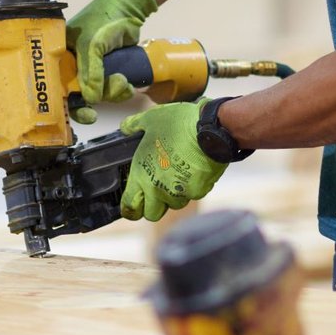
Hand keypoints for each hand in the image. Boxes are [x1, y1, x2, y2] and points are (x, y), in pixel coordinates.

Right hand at [64, 0, 156, 124]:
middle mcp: (73, 65)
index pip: (56, 84)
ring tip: (122, 82)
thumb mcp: (92, 46)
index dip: (63, 103)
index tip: (72, 114)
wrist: (128, 10)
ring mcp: (92, 70)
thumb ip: (90, 72)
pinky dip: (120, 91)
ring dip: (111, 94)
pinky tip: (127, 85)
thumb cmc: (102, 20)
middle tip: (94, 116)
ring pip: (98, 95)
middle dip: (90, 102)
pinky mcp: (109, 71)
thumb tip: (92, 100)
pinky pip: (112, 90)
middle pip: (77, 94)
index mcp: (60, 56)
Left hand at [119, 101, 225, 221]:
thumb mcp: (149, 120)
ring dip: (172, 196)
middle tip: (155, 190)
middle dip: (152, 206)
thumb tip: (125, 127)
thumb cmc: (177, 124)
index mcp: (141, 176)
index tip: (133, 204)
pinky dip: (191, 188)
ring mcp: (179, 193)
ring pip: (173, 205)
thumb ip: (133, 125)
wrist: (210, 129)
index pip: (130, 207)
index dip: (129, 208)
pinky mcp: (198, 192)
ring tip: (175, 176)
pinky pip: (191, 195)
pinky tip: (192, 171)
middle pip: (151, 214)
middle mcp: (158, 189)